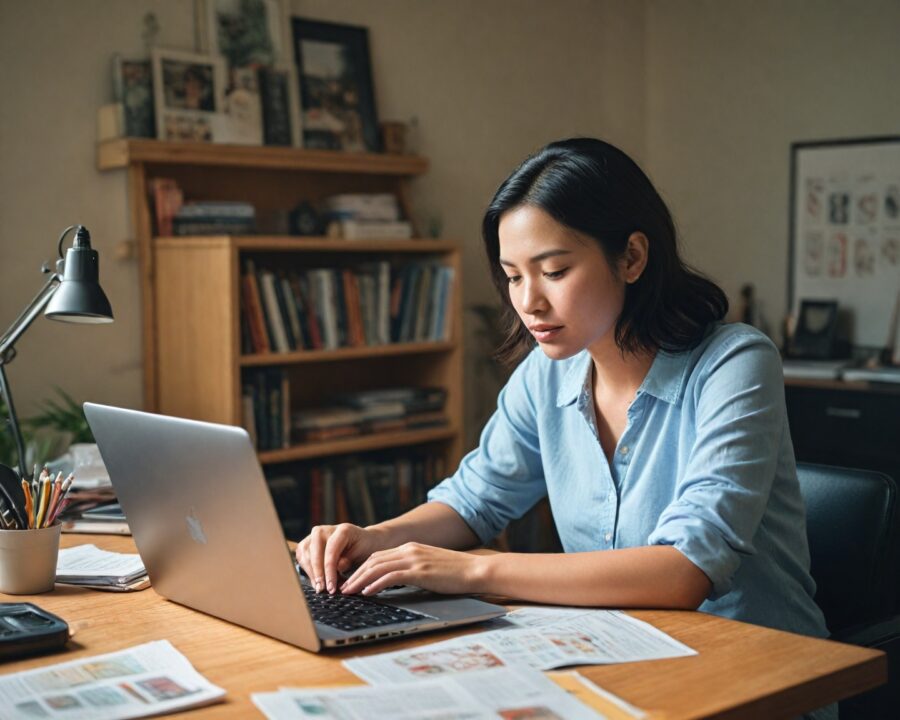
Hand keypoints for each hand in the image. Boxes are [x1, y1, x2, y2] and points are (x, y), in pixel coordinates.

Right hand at [295, 523, 387, 593]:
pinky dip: (308, 571)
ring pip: (305, 555)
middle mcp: (325, 530)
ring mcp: (314, 535)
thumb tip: (336, 568)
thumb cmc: (363, 548)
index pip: (331, 551)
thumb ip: (349, 560)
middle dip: (318, 574)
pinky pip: (302, 558)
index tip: (331, 588)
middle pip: (315, 552)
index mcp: (342, 530)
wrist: (361, 542)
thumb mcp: (361, 555)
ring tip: (321, 588)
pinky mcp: (307, 543)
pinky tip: (316, 581)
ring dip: (312, 574)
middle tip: (322, 590)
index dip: (329, 571)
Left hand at [339, 542, 484, 595]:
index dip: (360, 568)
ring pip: (378, 567)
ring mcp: (414, 559)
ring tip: (348, 592)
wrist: (475, 570)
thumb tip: (395, 582)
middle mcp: (409, 550)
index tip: (350, 581)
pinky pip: (391, 576)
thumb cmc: (455, 572)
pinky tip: (367, 592)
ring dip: (359, 580)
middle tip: (342, 588)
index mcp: (410, 548)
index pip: (378, 556)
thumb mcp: (429, 567)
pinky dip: (375, 584)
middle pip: (373, 560)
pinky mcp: (419, 571)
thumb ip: (412, 569)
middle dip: (355, 574)